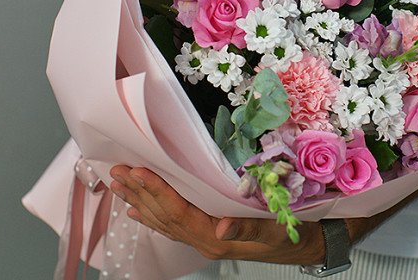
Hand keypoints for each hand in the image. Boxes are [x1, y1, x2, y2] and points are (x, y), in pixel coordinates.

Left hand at [109, 165, 324, 264]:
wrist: (299, 246)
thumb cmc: (289, 235)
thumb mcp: (275, 230)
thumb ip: (248, 230)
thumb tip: (222, 229)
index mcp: (215, 239)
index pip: (178, 212)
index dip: (157, 191)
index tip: (138, 172)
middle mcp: (203, 241)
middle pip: (163, 216)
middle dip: (139, 193)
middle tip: (117, 173)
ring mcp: (202, 240)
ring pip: (163, 220)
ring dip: (139, 201)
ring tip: (118, 185)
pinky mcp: (205, 235)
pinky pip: (171, 226)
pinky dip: (152, 216)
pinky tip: (136, 211)